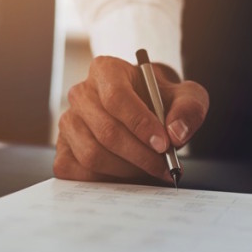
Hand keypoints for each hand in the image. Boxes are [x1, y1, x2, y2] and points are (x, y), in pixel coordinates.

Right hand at [53, 56, 208, 182]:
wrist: (145, 111)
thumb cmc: (161, 101)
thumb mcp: (186, 96)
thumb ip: (189, 109)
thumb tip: (176, 134)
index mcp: (105, 70)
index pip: (116, 97)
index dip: (140, 124)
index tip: (164, 144)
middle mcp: (80, 93)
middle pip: (106, 131)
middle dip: (140, 155)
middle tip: (165, 166)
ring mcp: (68, 122)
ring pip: (92, 155)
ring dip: (127, 170)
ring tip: (150, 169)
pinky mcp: (63, 149)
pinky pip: (79, 172)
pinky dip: (106, 180)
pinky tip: (128, 174)